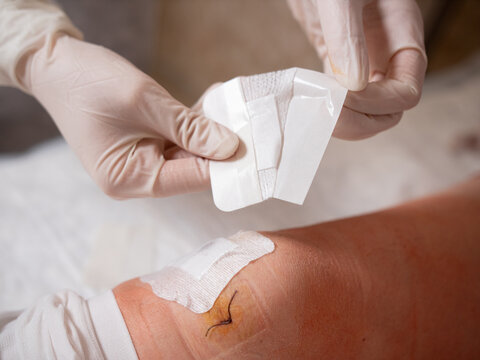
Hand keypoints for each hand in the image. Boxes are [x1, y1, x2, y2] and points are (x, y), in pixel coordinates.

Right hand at [23, 36, 238, 198]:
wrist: (56, 66)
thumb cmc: (90, 84)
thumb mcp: (145, 103)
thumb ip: (190, 129)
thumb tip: (230, 148)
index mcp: (130, 180)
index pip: (189, 178)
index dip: (223, 164)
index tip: (253, 149)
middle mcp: (136, 179)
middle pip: (190, 169)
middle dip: (217, 147)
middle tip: (248, 126)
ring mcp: (139, 163)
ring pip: (186, 155)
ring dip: (207, 134)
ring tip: (231, 114)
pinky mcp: (142, 146)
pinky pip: (175, 142)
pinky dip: (192, 127)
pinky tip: (211, 109)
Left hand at [287, 0, 426, 138]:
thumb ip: (348, 36)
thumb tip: (352, 84)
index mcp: (402, 36)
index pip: (407, 92)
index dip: (379, 103)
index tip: (344, 97)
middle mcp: (385, 54)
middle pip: (389, 108)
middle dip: (363, 120)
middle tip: (329, 119)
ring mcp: (363, 60)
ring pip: (367, 108)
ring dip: (347, 120)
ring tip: (319, 115)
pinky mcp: (339, 62)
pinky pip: (344, 96)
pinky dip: (331, 108)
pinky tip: (313, 104)